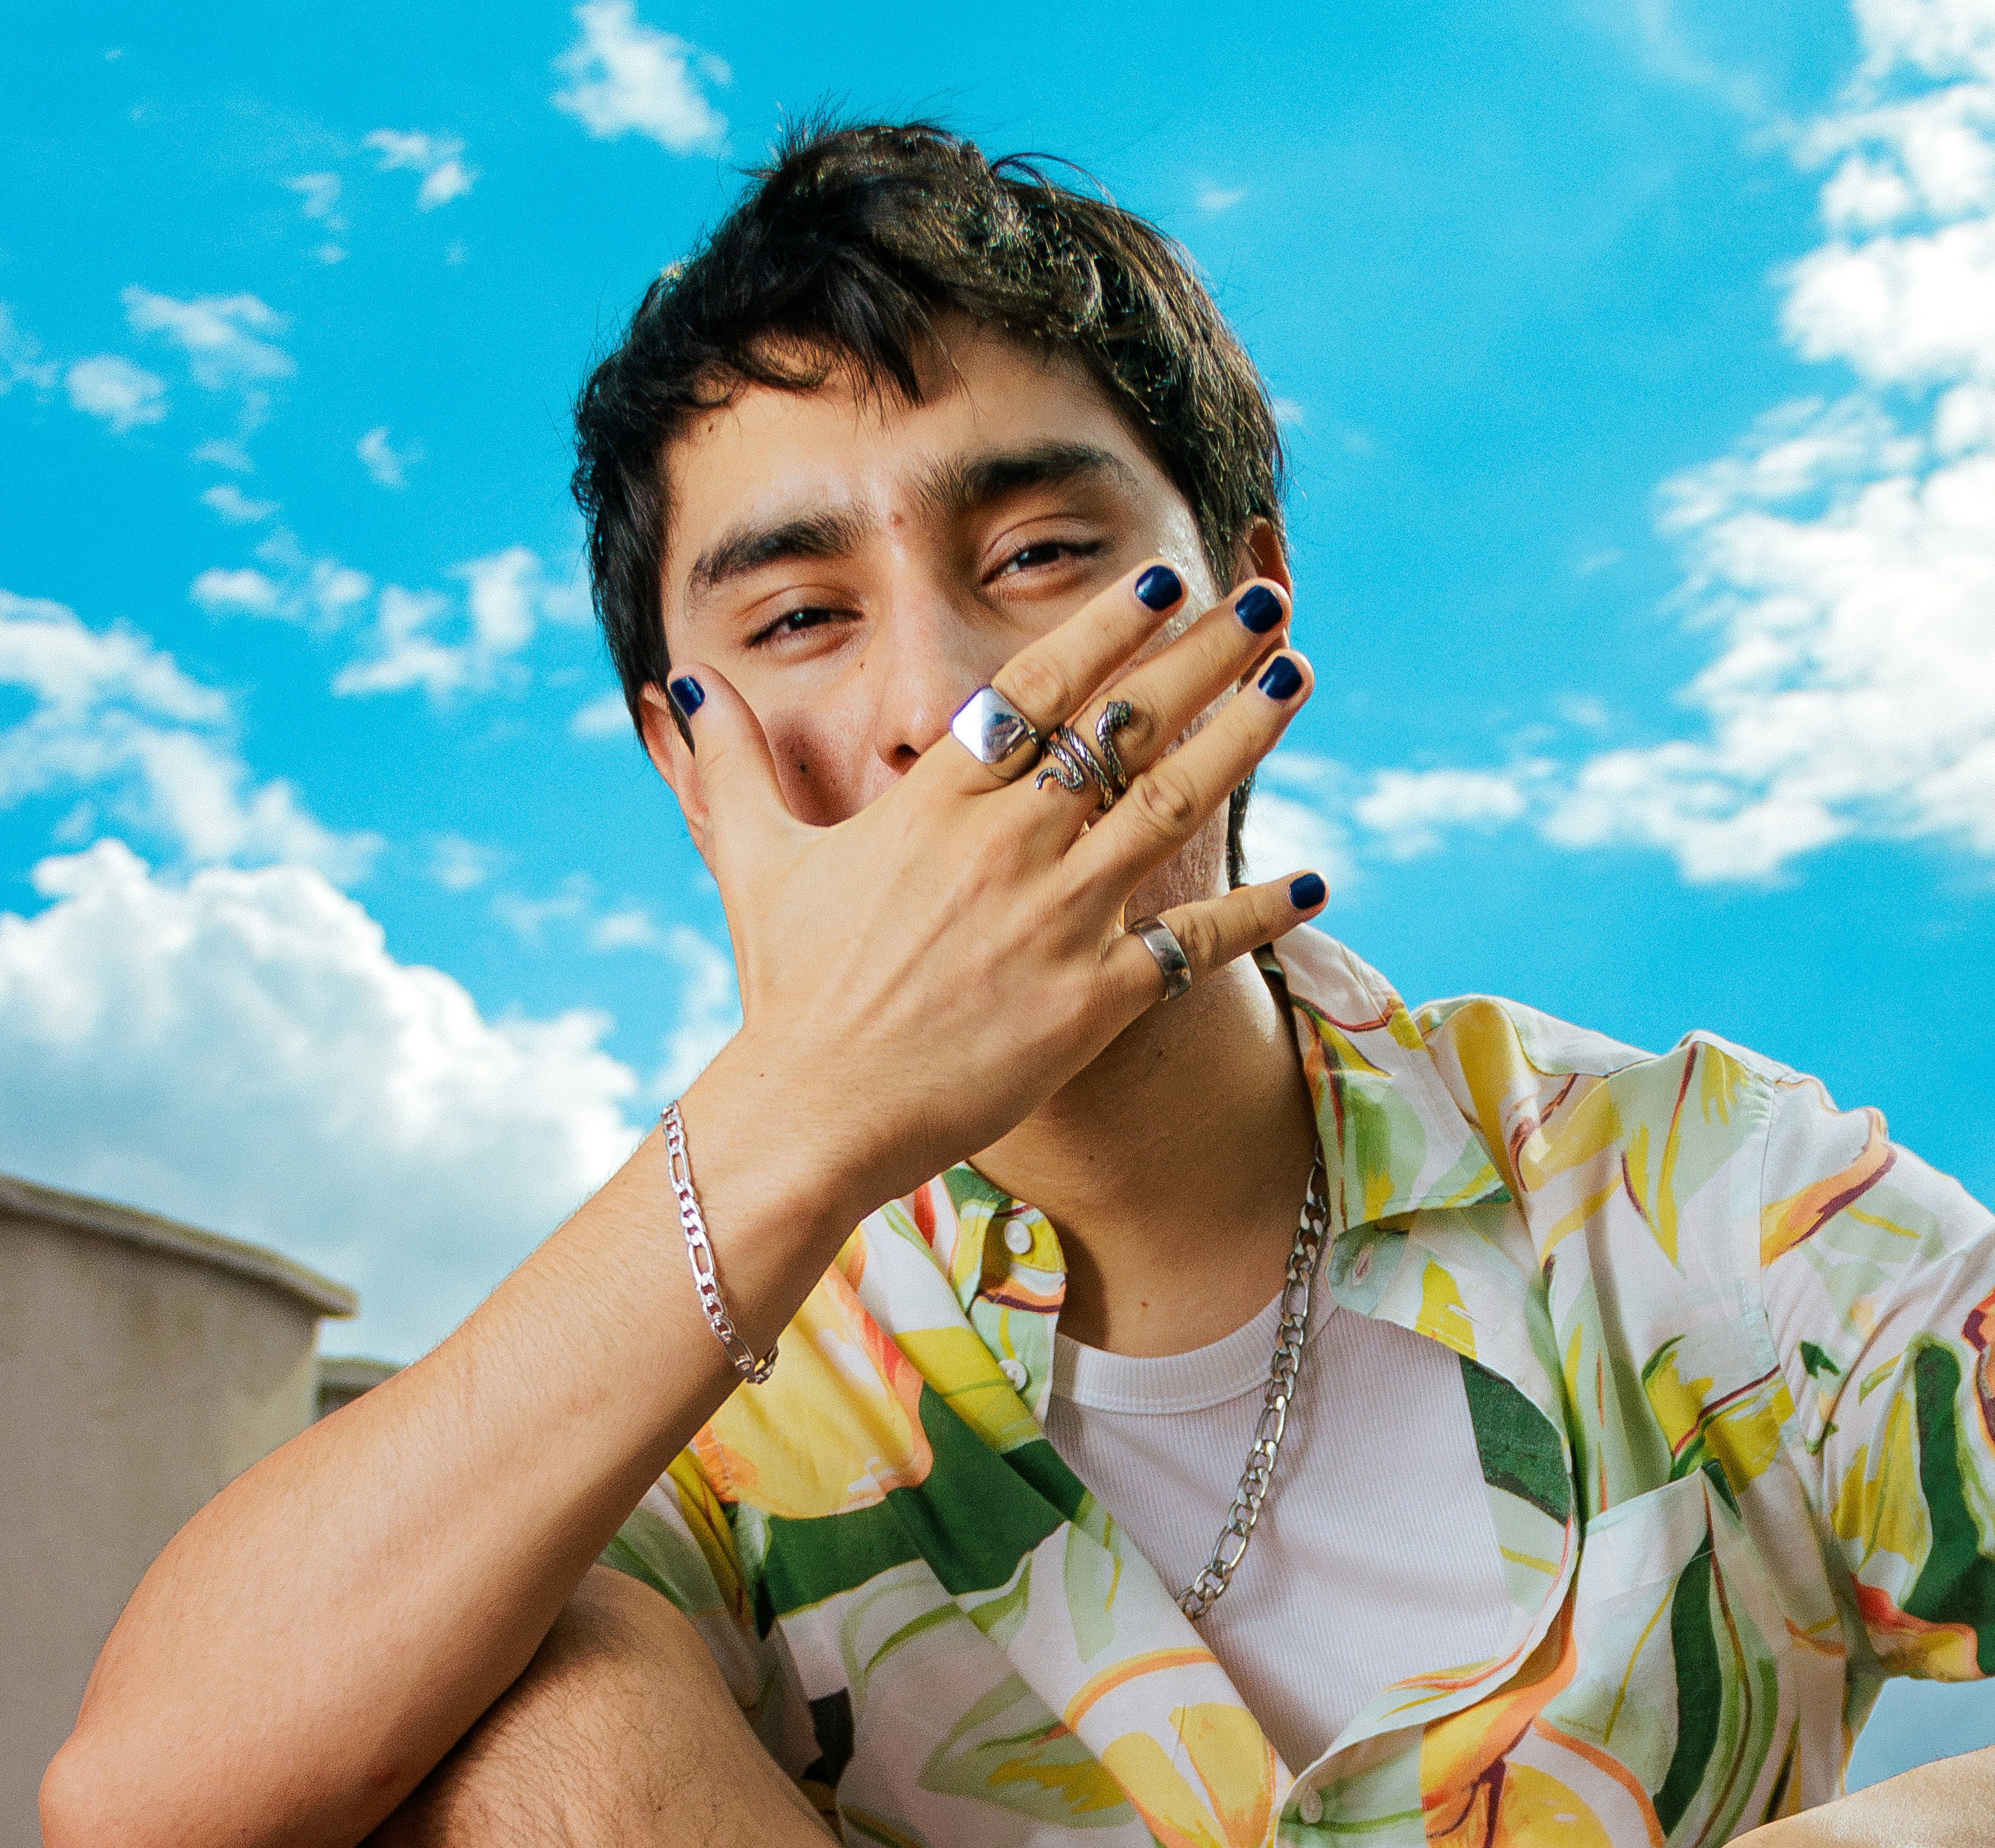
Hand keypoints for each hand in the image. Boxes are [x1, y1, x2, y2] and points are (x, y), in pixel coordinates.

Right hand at [668, 560, 1321, 1213]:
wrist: (814, 1115)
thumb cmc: (786, 993)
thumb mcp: (752, 862)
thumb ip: (734, 767)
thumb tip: (682, 689)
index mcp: (936, 805)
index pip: (1039, 691)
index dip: (1108, 630)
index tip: (1163, 583)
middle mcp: (1007, 848)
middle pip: (1125, 729)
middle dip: (1203, 657)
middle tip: (1267, 602)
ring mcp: (1055, 923)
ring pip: (1170, 810)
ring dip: (1242, 740)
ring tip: (1297, 679)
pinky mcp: (1089, 1003)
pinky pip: (1191, 946)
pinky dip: (1255, 912)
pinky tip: (1314, 878)